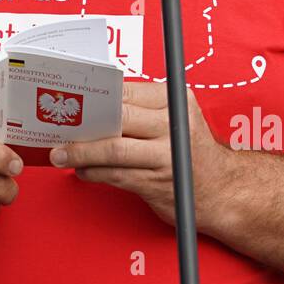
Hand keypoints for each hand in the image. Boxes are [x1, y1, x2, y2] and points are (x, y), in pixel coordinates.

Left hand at [49, 80, 230, 229]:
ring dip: (81, 153)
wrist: (224, 191)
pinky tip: (82, 171)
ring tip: (62, 154)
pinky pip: (116, 175)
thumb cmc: (191, 152)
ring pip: (113, 149)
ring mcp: (167, 155)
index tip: (72, 100)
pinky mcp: (158, 183)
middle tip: (59, 128)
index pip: (126, 92)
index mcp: (175, 101)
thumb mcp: (176, 119)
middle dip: (84, 124)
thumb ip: (143, 111)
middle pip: (119, 118)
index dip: (95, 97)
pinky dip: (93, 173)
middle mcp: (174, 125)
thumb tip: (95, 107)